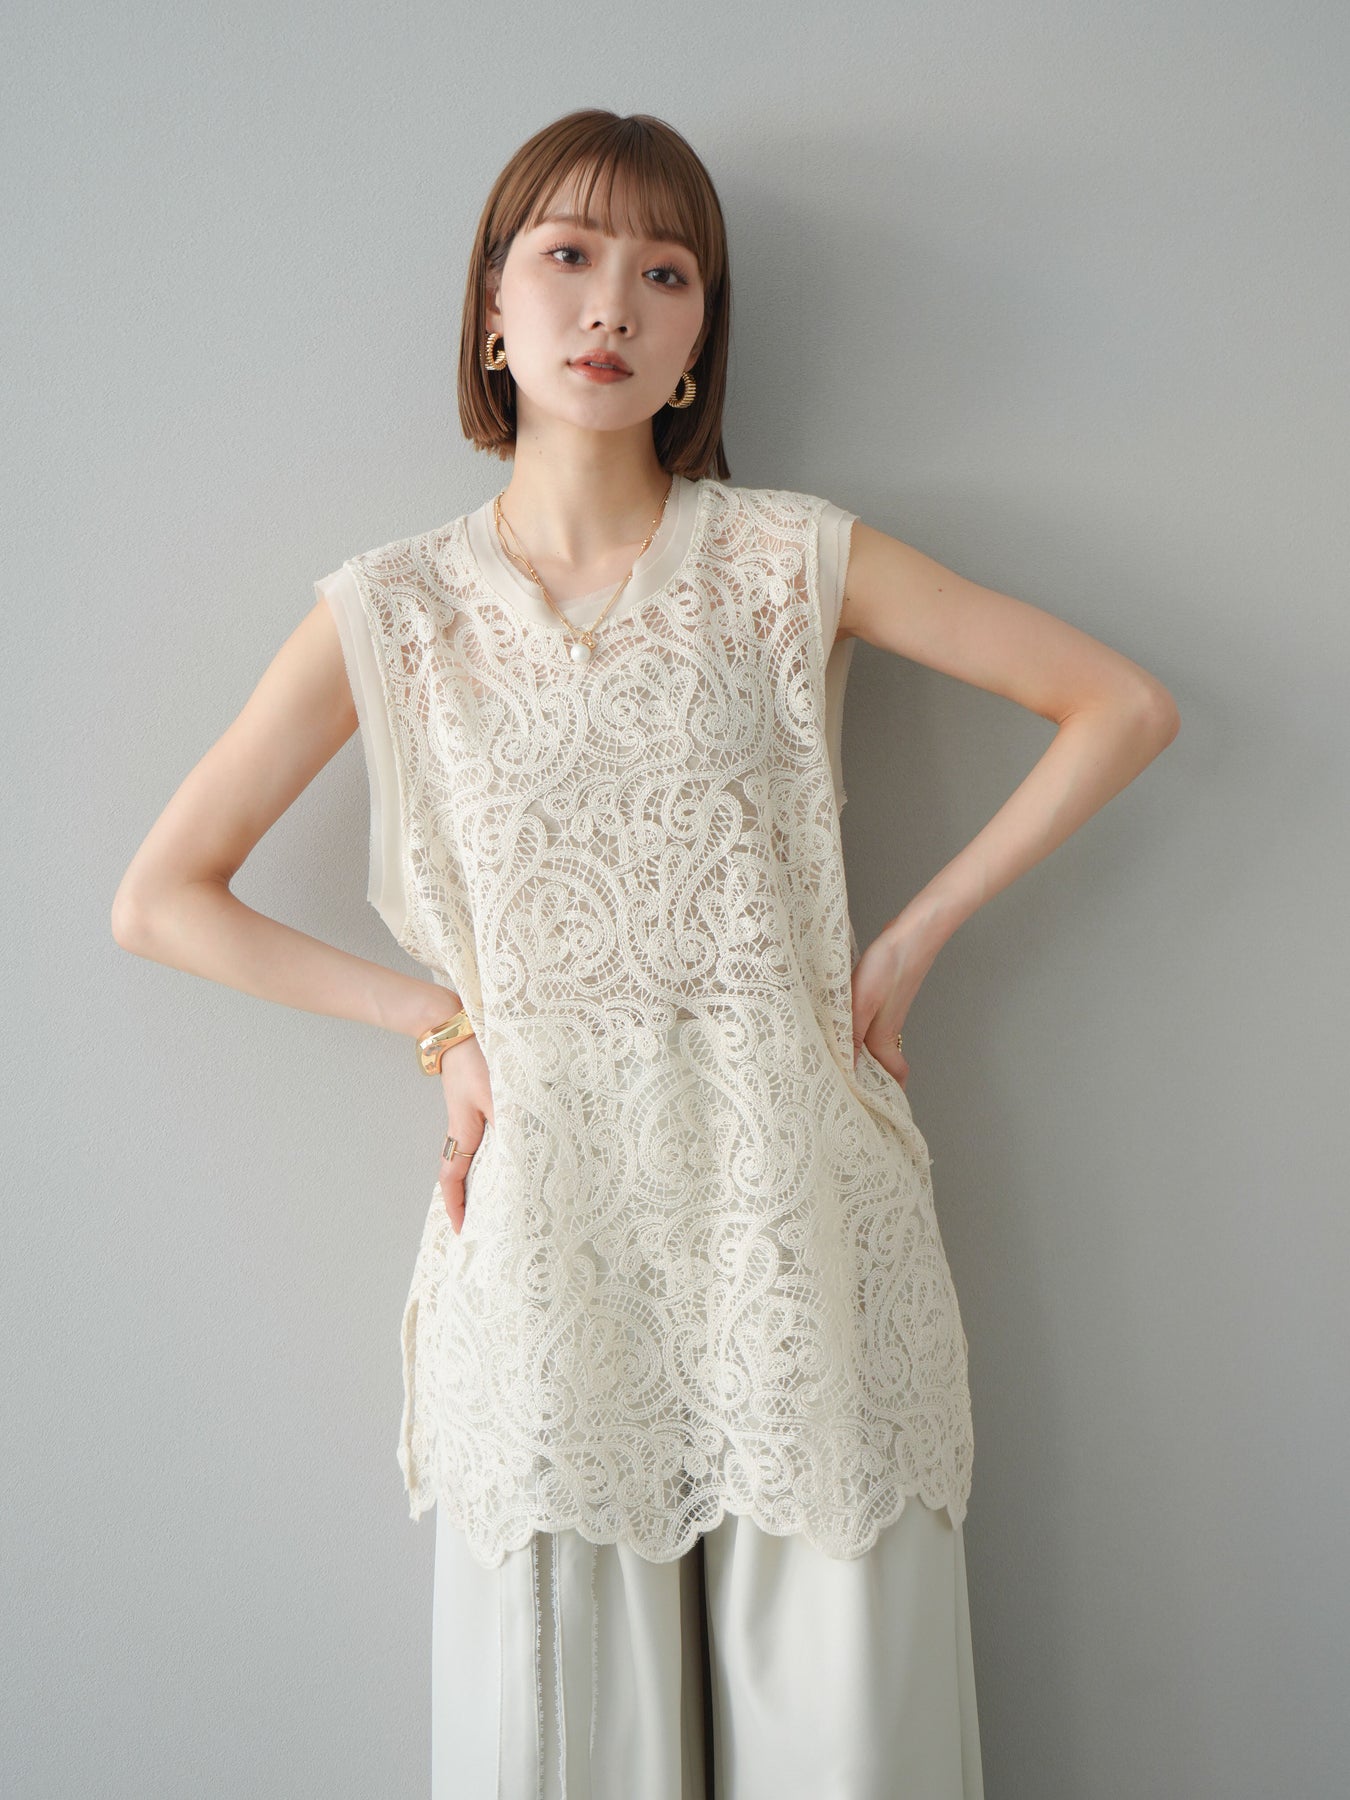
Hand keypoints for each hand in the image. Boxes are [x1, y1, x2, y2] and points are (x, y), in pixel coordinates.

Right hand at [438, 1033, 495, 1233]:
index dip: (456, 1207)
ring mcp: (471, 1118)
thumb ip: (511, 1121)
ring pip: (475, 1158)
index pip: (453, 1179)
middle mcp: (464, 1130)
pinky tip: (514, 1155)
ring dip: (485, 1178)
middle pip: (464, 1174)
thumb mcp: (496, 1093)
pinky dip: (496, 1155)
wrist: (456, 1028)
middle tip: (489, 1223)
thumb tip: (525, 1150)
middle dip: (472, 1200)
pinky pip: (485, 1140)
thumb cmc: (474, 1060)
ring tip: (505, 1198)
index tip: (462, 1231)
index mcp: (463, 1132)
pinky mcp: (479, 1105)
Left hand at [850, 926, 935, 1090]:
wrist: (910, 935)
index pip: (895, 1076)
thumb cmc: (887, 967)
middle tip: (846, 1092)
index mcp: (883, 1038)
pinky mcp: (882, 997)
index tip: (875, 1111)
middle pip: (882, 1064)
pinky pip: (869, 1026)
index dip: (889, 1095)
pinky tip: (839, 1027)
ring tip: (835, 1064)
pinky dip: (856, 1034)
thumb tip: (846, 1071)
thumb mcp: (861, 1004)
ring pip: (874, 1045)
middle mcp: (886, 1030)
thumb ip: (853, 1038)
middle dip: (869, 1080)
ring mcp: (886, 1013)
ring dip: (860, 1057)